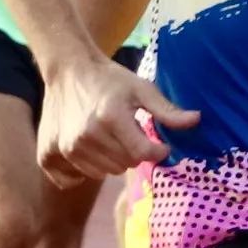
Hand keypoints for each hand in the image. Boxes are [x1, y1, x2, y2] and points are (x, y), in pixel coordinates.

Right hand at [38, 53, 195, 188]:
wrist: (68, 70)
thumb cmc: (110, 79)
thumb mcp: (141, 88)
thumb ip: (167, 110)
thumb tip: (196, 120)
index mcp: (110, 117)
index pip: (144, 153)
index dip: (157, 150)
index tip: (158, 143)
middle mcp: (86, 135)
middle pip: (125, 165)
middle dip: (133, 152)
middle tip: (126, 132)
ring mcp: (67, 147)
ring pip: (105, 173)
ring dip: (112, 159)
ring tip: (107, 136)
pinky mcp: (50, 155)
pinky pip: (79, 178)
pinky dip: (88, 167)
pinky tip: (89, 147)